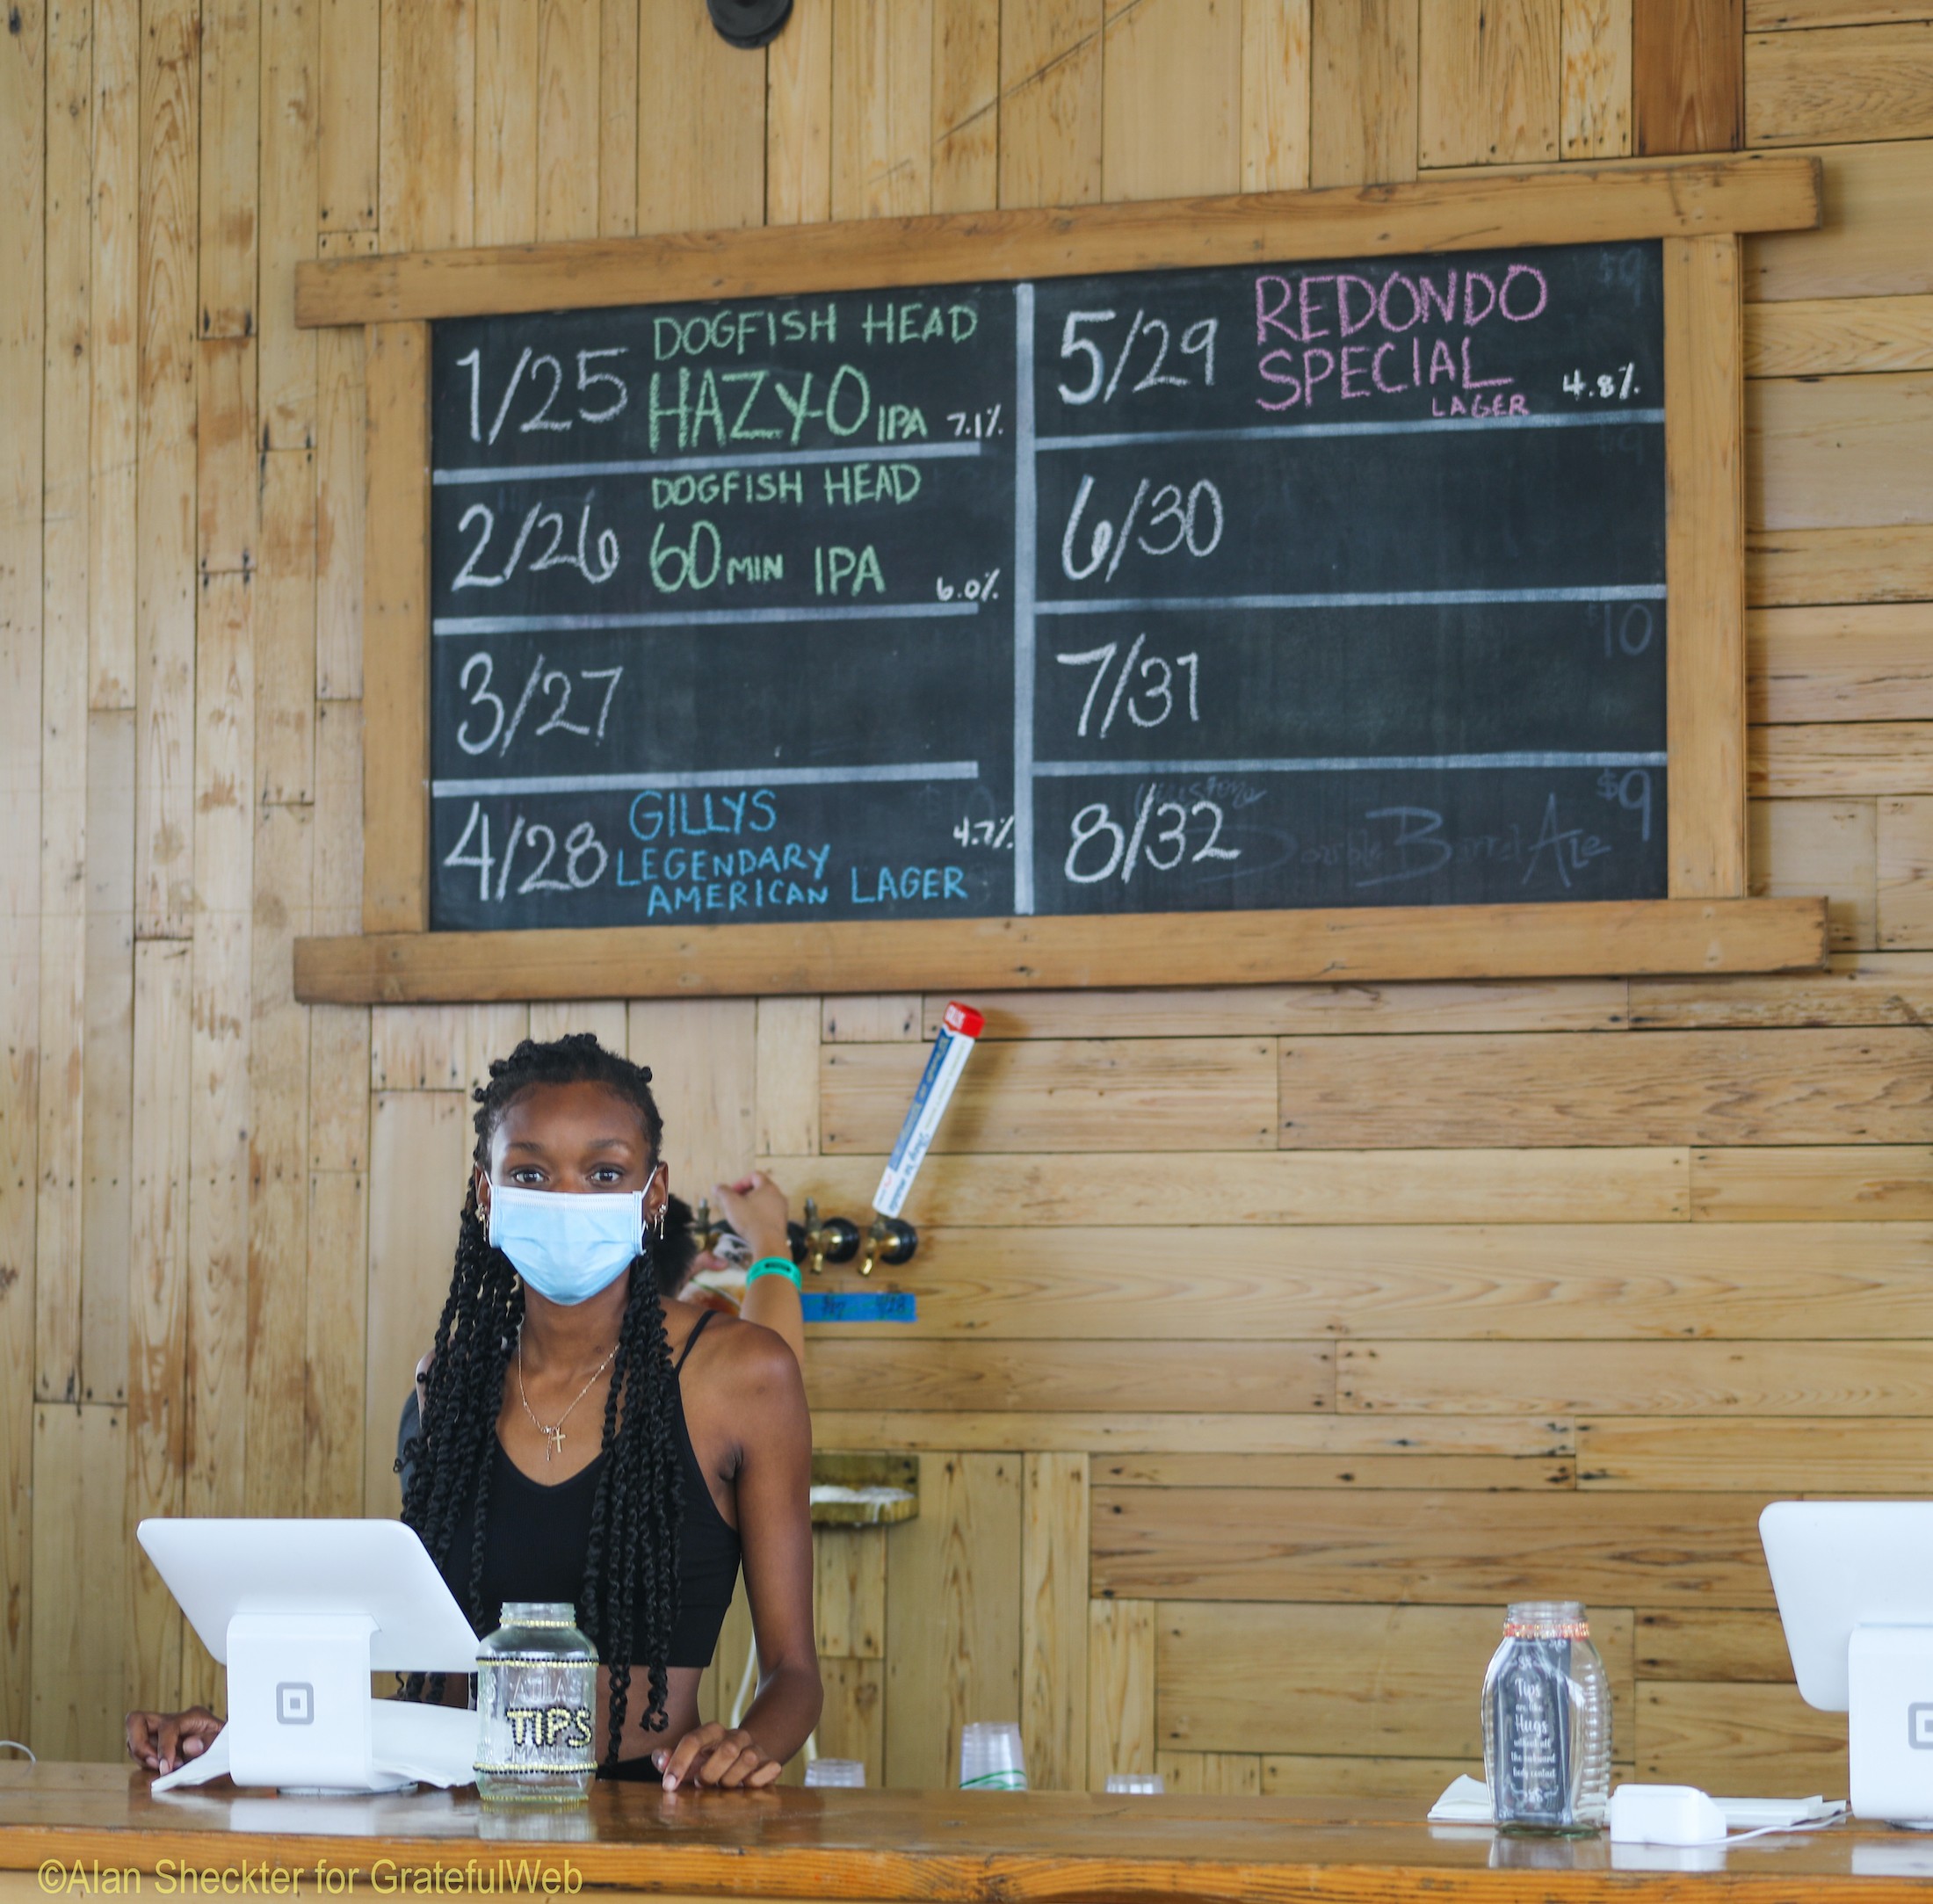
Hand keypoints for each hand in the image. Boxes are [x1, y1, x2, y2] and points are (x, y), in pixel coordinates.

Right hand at [126, 1707, 223, 1775]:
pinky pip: (136, 1750)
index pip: (167, 1727)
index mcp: (191, 1716)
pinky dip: (143, 1760)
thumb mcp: (225, 1742)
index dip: (164, 1749)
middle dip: (138, 1744)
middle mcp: (172, 1719)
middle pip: (136, 1720)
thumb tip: (189, 1745)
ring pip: (133, 1736)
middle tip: (154, 1763)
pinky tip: (160, 1767)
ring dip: (141, 1755)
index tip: (166, 1769)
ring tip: (161, 1767)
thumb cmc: (224, 1743)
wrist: (225, 1747)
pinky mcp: (154, 1742)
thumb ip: (209, 1742)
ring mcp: (160, 1730)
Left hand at [653, 1722, 782, 1789]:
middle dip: (711, 1774)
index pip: (694, 1739)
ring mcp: (755, 1748)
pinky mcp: (769, 1762)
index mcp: (712, 1732)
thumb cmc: (709, 1762)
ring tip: (723, 1788)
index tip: (669, 1786)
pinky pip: (770, 1768)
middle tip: (703, 1785)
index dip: (679, 1762)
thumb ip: (670, 1758)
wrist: (742, 1758)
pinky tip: (746, 1788)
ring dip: (732, 1781)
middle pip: (727, 1750)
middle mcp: (735, 1736)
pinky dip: (758, 1780)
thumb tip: (660, 1759)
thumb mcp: (689, 1759)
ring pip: (748, 1759)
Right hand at [713, 1172, 790, 1263]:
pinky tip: (751, 1224)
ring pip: (765, 1201)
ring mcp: (782, 1209)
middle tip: (734, 1203)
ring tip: (741, 1214)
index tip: (731, 1193)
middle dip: (745, 1194)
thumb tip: (716, 1187)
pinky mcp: (782, 1222)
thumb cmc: (750, 1220)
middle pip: (761, 1188)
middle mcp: (778, 1195)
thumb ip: (723, 1193)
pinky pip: (769, 1213)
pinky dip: (759, 1214)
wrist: (769, 1243)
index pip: (755, 1175)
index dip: (741, 1182)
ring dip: (752, 1204)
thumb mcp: (731, 1204)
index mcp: (768, 1187)